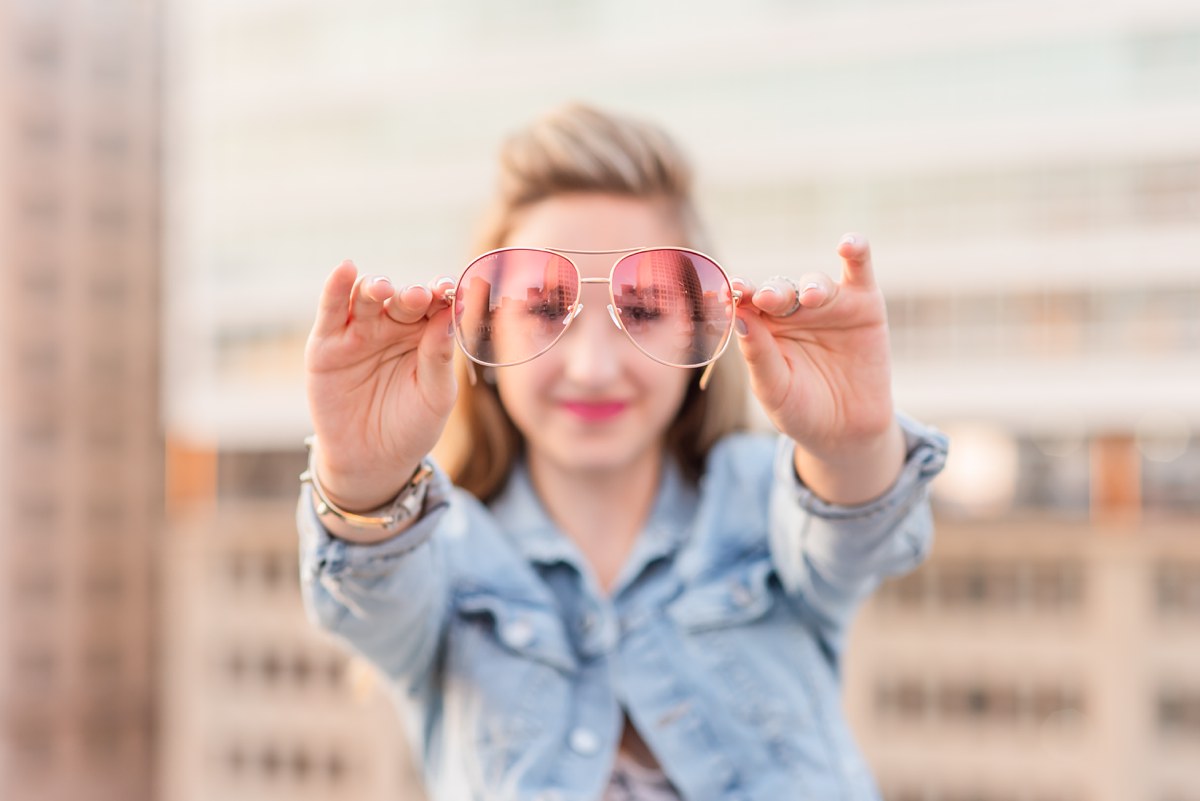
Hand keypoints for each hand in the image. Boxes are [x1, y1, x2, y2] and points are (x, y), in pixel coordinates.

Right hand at [305, 260, 456, 510]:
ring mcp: (359, 332)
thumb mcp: (434, 397)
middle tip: (419, 296)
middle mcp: (393, 327)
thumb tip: (450, 316)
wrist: (371, 461)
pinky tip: (345, 270)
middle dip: (411, 295)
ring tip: (384, 289)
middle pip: (403, 299)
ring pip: (366, 298)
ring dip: (375, 288)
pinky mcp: (327, 343)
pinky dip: (335, 288)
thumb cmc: (411, 427)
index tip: (450, 289)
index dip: (442, 294)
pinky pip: (331, 311)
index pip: (436, 306)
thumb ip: (439, 357)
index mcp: (425, 336)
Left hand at [732, 235, 903, 502]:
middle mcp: (791, 311)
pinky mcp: (863, 303)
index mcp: (761, 328)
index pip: (743, 305)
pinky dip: (857, 251)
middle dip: (770, 293)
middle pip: (777, 292)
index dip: (733, 297)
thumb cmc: (801, 411)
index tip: (721, 294)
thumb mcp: (775, 389)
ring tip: (812, 298)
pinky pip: (859, 271)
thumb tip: (738, 317)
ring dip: (812, 287)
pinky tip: (850, 244)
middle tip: (763, 298)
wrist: (847, 433)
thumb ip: (759, 355)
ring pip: (814, 283)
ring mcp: (827, 304)